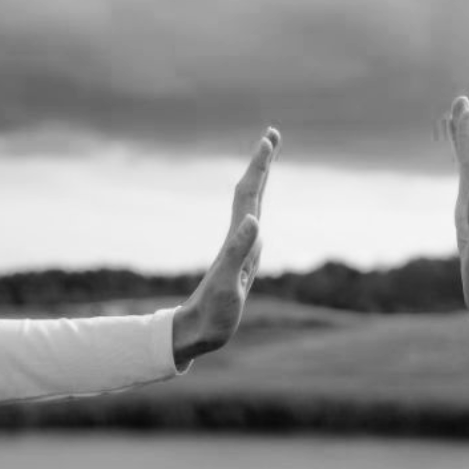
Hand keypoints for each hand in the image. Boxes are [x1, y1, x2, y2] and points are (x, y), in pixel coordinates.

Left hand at [172, 127, 279, 367]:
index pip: (250, 194)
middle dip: (262, 164)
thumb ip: (238, 251)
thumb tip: (254, 219)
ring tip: (266, 163)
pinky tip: (255, 217)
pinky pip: (251, 230)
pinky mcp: (241, 264)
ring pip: (251, 208)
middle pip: (251, 193)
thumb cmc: (211, 313)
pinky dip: (256, 214)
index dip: (260, 166)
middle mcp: (239, 239)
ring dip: (259, 183)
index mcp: (237, 239)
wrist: (196, 333)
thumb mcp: (227, 284)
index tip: (268, 138)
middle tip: (271, 135)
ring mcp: (240, 250)